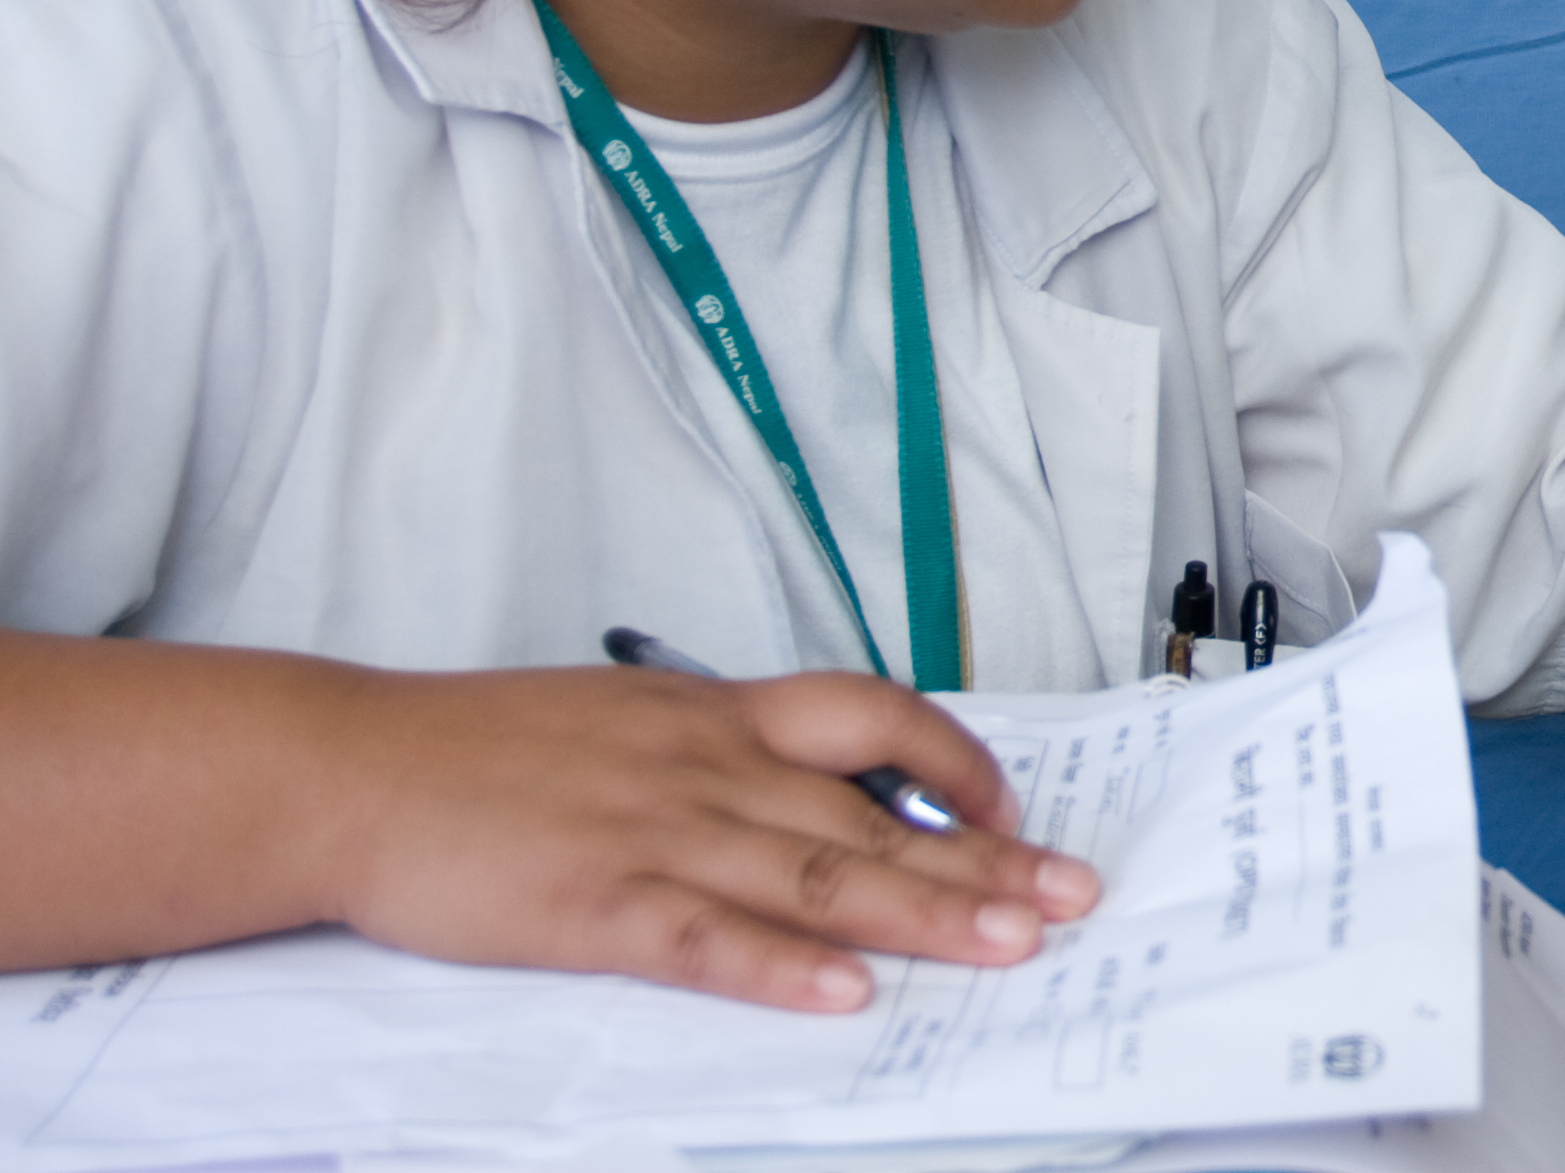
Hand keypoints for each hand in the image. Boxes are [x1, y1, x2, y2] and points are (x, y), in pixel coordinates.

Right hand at [314, 660, 1100, 1010]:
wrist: (349, 768)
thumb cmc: (481, 750)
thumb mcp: (626, 719)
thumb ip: (718, 753)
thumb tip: (807, 790)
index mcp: (715, 714)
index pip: (872, 719)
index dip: (956, 764)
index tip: (1017, 810)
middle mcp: (706, 765)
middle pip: (870, 814)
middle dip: (983, 859)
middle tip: (1072, 895)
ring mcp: (653, 833)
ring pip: (816, 873)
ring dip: (922, 913)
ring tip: (1008, 944)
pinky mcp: (591, 905)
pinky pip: (706, 938)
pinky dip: (781, 967)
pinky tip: (845, 993)